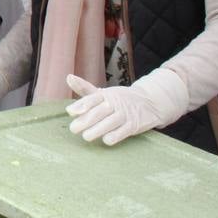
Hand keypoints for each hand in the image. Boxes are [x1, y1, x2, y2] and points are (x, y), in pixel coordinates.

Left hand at [65, 69, 187, 145]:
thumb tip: (68, 77)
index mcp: (106, 95)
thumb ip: (84, 88)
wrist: (149, 102)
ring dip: (98, 129)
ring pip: (110, 122)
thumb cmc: (119, 99)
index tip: (70, 112)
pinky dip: (115, 136)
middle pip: (99, 111)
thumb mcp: (103, 93)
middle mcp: (115, 103)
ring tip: (86, 136)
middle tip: (74, 129)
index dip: (81, 104)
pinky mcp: (134, 125)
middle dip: (86, 120)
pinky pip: (124, 131)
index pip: (92, 98)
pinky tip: (106, 140)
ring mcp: (125, 114)